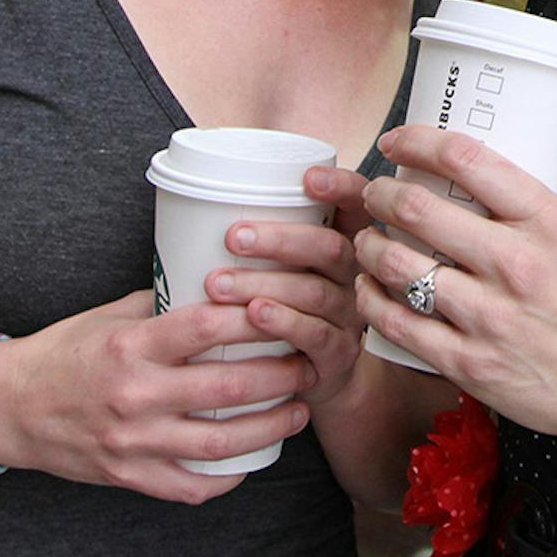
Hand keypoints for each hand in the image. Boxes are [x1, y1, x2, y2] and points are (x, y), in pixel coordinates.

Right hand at [0, 290, 313, 503]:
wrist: (8, 406)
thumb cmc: (67, 351)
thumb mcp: (113, 315)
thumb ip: (167, 301)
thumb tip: (227, 278)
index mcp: (131, 346)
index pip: (209, 327)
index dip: (259, 318)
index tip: (291, 310)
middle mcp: (134, 395)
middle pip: (228, 388)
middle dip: (282, 376)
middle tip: (309, 362)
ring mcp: (131, 442)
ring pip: (219, 444)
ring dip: (270, 428)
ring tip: (297, 411)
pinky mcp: (127, 476)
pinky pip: (190, 487)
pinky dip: (228, 478)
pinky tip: (254, 460)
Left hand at [200, 164, 370, 408]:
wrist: (316, 377)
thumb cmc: (286, 307)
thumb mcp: (288, 266)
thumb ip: (266, 237)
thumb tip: (199, 202)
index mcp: (347, 243)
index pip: (357, 205)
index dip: (340, 188)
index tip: (308, 179)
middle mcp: (356, 276)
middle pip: (331, 248)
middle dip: (280, 240)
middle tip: (233, 237)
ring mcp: (350, 316)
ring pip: (315, 292)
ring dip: (265, 284)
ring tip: (219, 284)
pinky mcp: (339, 355)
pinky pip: (316, 335)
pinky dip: (283, 322)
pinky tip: (255, 314)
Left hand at [351, 126, 556, 467]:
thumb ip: (526, 212)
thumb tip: (468, 182)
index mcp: (546, 223)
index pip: (467, 160)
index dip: (418, 141)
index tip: (397, 141)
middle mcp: (516, 264)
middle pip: (418, 209)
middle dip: (381, 194)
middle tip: (374, 194)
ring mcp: (490, 317)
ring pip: (397, 265)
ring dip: (369, 246)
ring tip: (368, 240)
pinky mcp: (469, 364)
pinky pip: (398, 323)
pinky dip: (373, 300)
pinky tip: (370, 290)